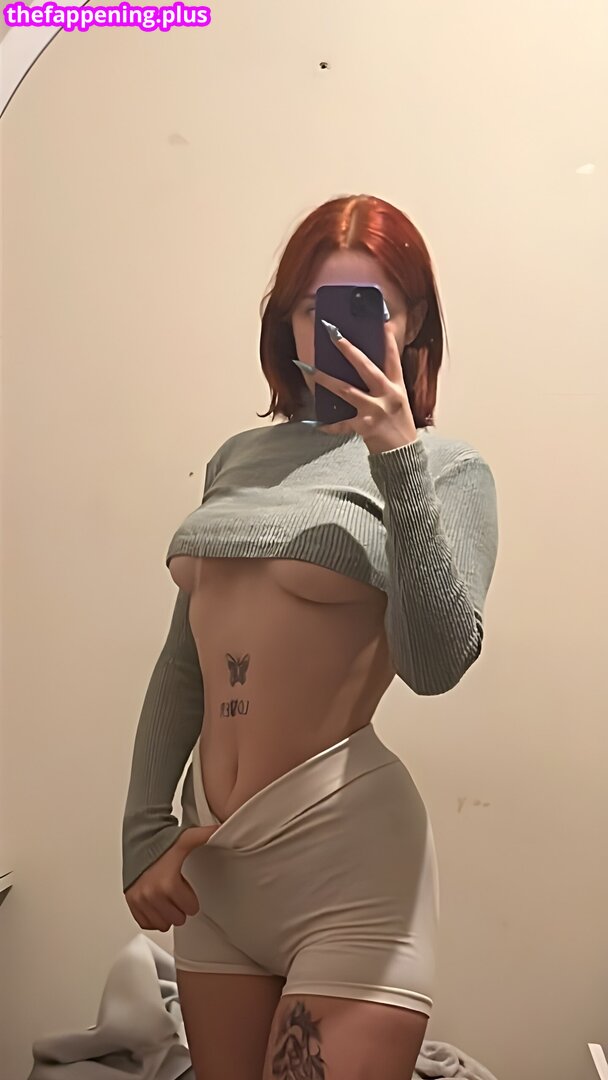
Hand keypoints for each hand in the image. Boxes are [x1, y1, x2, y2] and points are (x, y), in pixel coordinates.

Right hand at [124, 825, 219, 931]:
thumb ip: (206, 836)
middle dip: (180, 909)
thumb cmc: (161, 839)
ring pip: (161, 924)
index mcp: (168, 883)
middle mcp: (152, 894)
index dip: (192, 900)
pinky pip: (144, 922)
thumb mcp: (187, 838)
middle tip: (179, 896)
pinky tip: (157, 907)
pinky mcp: (131, 900)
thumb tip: (222, 830)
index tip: (189, 892)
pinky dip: (152, 918)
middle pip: (177, 919)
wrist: (139, 835)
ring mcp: (140, 899)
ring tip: (169, 902)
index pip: (190, 908)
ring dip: (167, 915)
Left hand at [313, 320, 417, 453]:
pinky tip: (317, 424)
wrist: (403, 454)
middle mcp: (387, 396)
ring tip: (310, 370)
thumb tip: (360, 370)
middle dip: (349, 350)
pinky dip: (328, 425)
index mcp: (396, 387)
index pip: (392, 359)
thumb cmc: (397, 426)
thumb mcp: (397, 401)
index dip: (387, 341)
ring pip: (346, 390)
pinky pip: (341, 424)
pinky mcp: (364, 426)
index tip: (381, 323)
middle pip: (366, 368)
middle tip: (334, 335)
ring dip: (326, 380)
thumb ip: (383, 386)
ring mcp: (375, 410)